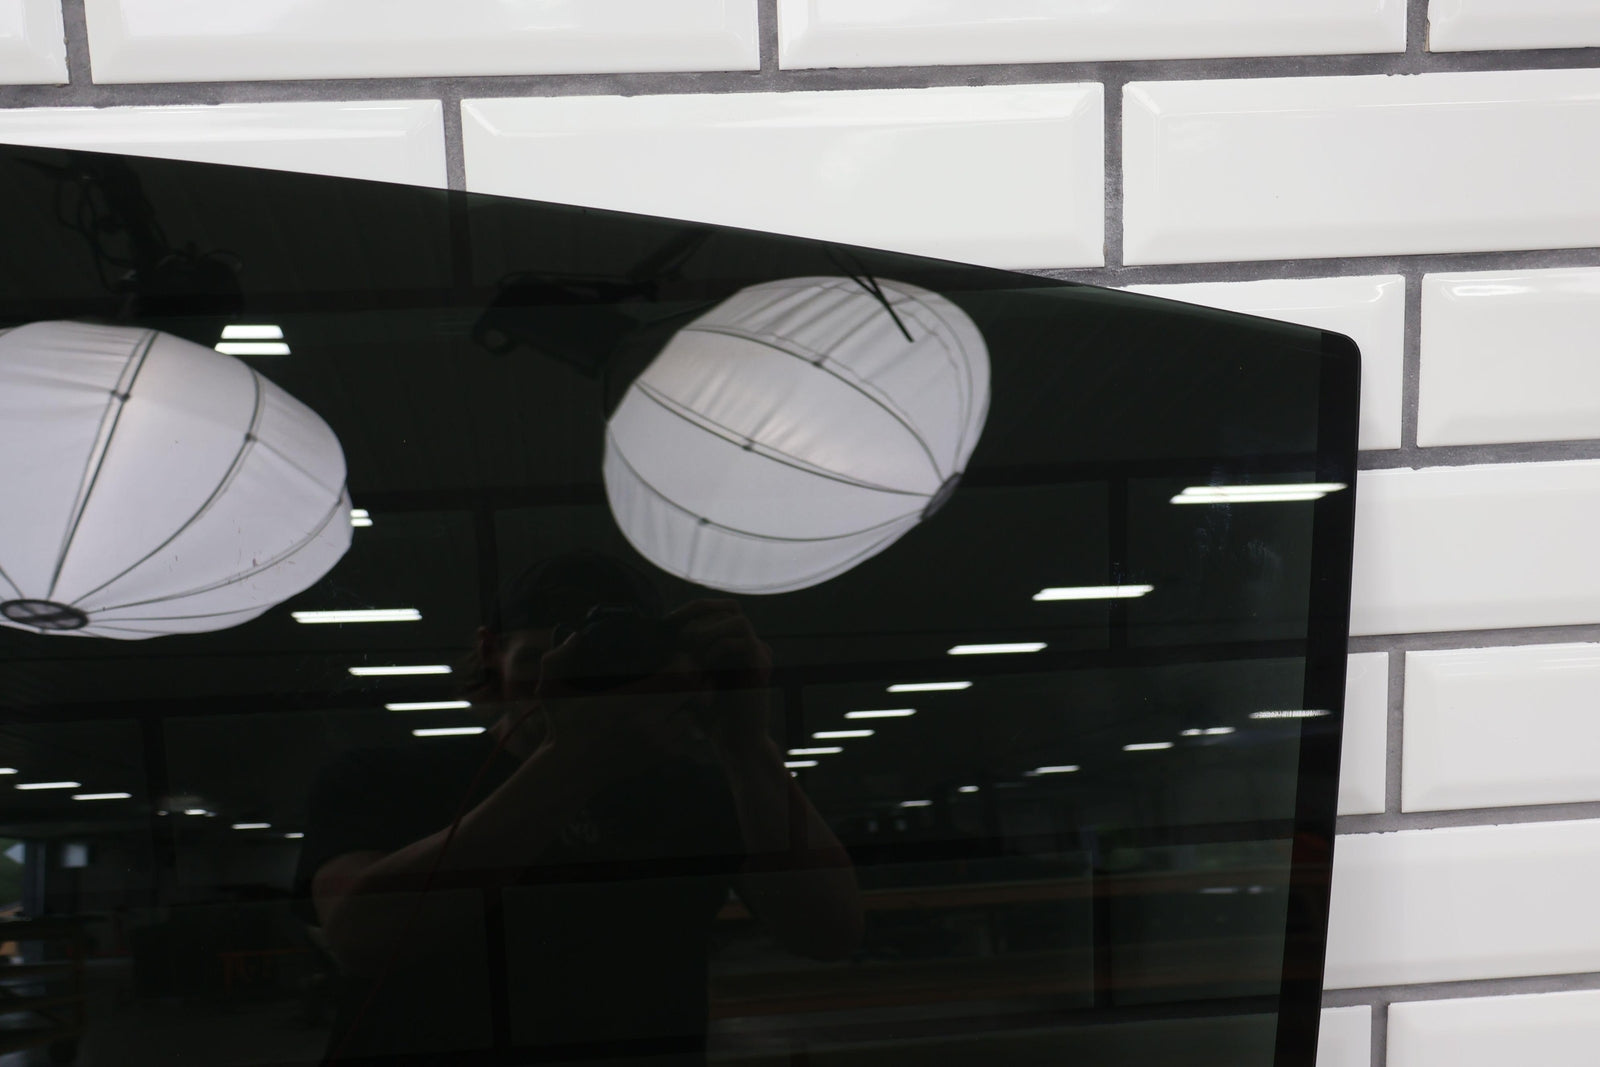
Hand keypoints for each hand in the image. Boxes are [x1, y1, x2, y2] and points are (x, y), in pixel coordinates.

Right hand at [532, 633, 696, 779]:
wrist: (570, 770)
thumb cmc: (563, 727)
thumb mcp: (551, 690)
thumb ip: (556, 659)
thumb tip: (576, 635)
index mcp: (626, 699)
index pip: (674, 673)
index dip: (679, 662)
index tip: (672, 658)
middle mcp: (647, 720)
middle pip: (691, 692)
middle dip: (689, 681)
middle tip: (680, 676)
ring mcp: (655, 741)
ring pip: (691, 716)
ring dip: (686, 706)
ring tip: (675, 700)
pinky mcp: (658, 758)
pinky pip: (687, 740)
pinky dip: (683, 730)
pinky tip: (670, 723)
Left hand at [669, 599, 772, 756]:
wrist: (737, 743)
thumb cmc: (711, 716)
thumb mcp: (694, 680)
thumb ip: (688, 656)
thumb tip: (663, 631)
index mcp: (738, 644)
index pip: (719, 609)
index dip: (694, 610)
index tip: (669, 623)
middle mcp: (751, 645)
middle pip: (729, 608)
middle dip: (702, 619)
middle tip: (683, 639)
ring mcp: (759, 654)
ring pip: (737, 619)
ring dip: (711, 630)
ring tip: (694, 648)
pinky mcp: (761, 666)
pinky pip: (740, 641)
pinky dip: (718, 647)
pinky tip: (706, 663)